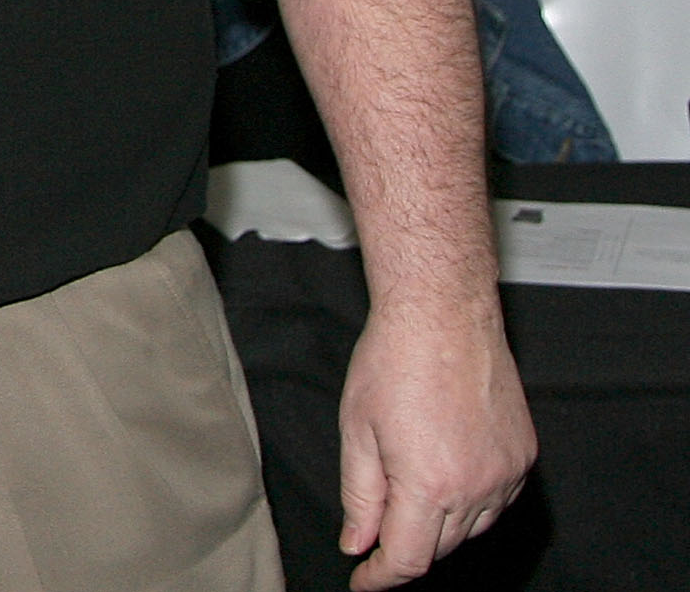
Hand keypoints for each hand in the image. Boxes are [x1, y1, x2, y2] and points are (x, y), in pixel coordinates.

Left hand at [337, 305, 536, 587]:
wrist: (443, 315)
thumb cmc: (394, 361)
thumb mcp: (357, 431)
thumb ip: (360, 496)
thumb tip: (358, 543)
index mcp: (430, 484)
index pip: (409, 559)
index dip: (381, 577)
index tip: (364, 579)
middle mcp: (476, 486)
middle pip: (440, 547)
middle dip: (406, 545)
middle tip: (376, 527)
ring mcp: (506, 472)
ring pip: (472, 528)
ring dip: (439, 525)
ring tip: (409, 488)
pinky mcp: (524, 455)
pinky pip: (497, 500)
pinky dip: (470, 503)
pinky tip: (445, 475)